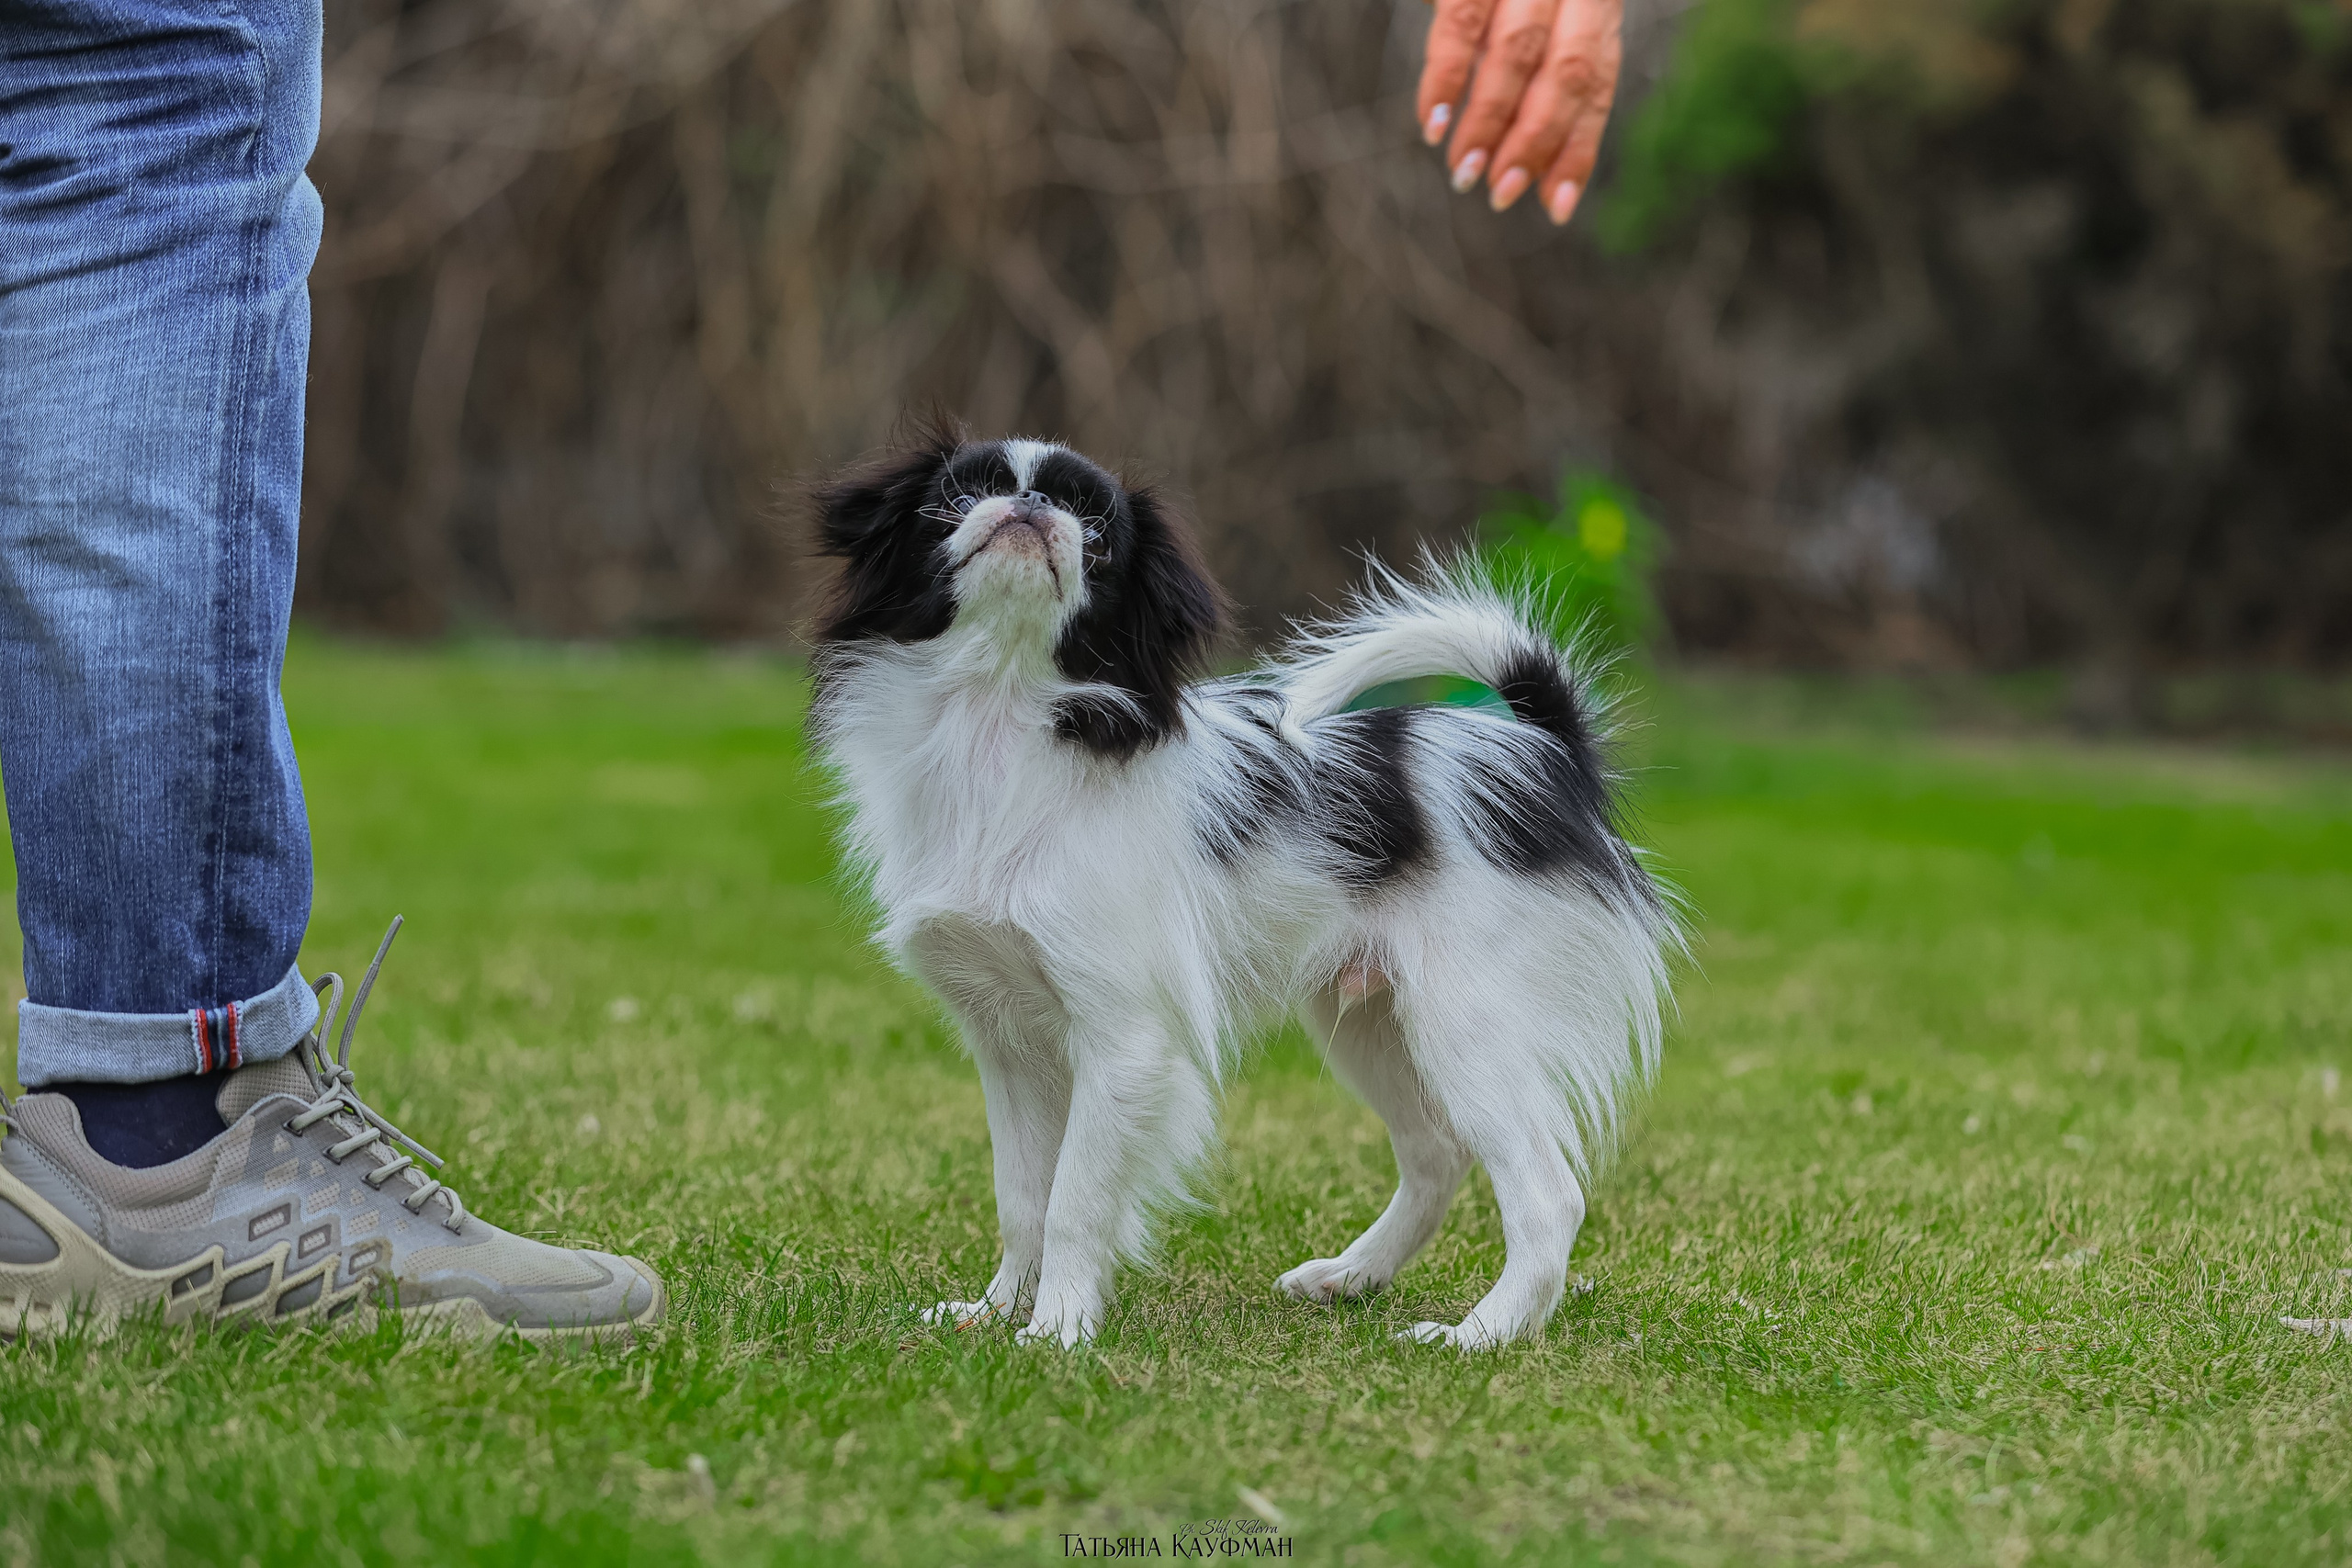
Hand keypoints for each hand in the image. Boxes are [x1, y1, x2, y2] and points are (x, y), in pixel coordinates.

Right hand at [1416, 0, 1624, 224]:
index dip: (1578, 149)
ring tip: (1461, 171)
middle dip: (1533, 142)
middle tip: (1499, 195)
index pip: (1597, 83)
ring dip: (1487, 121)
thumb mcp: (1549, 19)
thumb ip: (1549, 79)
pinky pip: (1461, 23)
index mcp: (1597, 1)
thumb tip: (1550, 187)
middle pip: (1566, 72)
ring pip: (1516, 54)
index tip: (1553, 209)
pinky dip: (1445, 79)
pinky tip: (1433, 123)